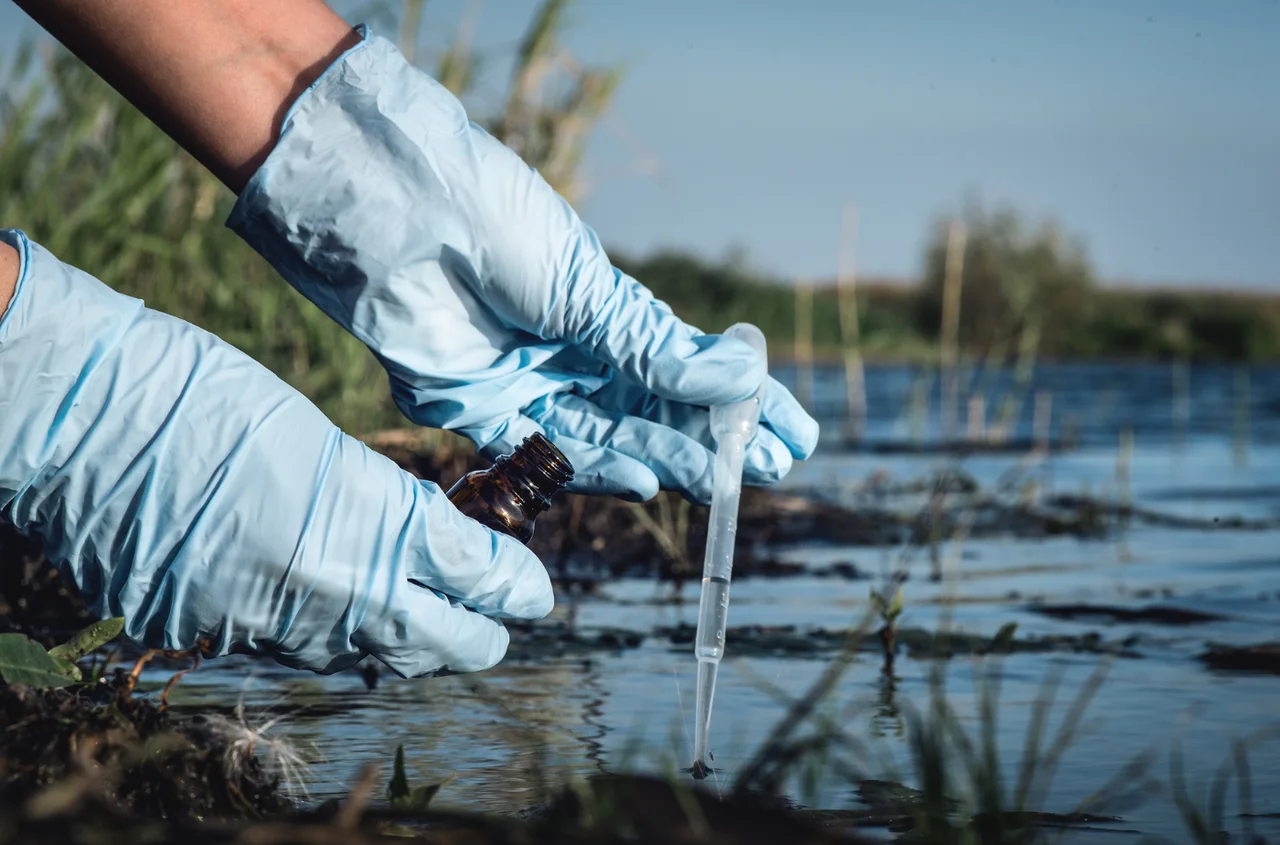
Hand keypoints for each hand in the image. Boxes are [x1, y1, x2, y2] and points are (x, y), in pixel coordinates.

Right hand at [0, 230, 552, 676]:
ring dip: (409, 641)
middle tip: (496, 613)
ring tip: (426, 615)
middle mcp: (333, 591)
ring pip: (373, 659)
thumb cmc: (205, 394)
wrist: (84, 418)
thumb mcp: (320, 438)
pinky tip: (334, 610)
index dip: (517, 585)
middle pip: (445, 645)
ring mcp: (271, 625)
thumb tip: (428, 545)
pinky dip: (331, 636)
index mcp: (374, 522)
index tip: (534, 589)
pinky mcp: (214, 637)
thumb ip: (382, 504)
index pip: (479, 577)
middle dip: (481, 632)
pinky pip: (297, 654)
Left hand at [229, 27, 818, 504]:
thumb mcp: (588, 288)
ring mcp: (529, 384)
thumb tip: (744, 378)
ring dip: (670, 460)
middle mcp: (572, 352)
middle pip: (657, 411)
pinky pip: (549, 454)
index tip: (795, 430)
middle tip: (772, 469)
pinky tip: (650, 482)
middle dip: (717, 440)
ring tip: (724, 480)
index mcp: (604, 310)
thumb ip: (655, 348)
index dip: (743, 401)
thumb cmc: (497, 224)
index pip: (689, 367)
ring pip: (613, 438)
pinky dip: (600, 470)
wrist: (399, 215)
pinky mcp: (480, 412)